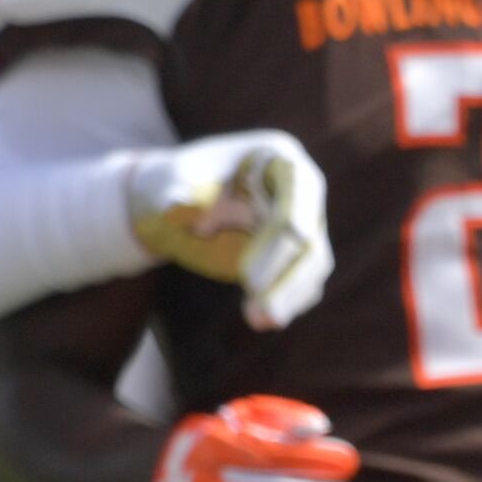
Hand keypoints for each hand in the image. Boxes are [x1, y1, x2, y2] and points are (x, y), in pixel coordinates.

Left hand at [126, 132, 331, 329]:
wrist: (172, 200)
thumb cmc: (171, 183)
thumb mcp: (168, 181)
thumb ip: (175, 191)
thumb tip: (180, 208)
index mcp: (279, 159)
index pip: (292, 207)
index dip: (274, 247)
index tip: (247, 281)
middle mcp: (303, 190)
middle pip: (310, 243)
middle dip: (285, 282)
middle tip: (258, 316)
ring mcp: (307, 221)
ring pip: (313, 266)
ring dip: (288, 299)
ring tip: (257, 322)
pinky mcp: (299, 250)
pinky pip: (304, 282)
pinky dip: (286, 302)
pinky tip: (261, 319)